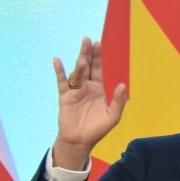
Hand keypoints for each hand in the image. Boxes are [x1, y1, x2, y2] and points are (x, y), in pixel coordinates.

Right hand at [52, 37, 126, 169]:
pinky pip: (61, 82)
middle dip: (87, 54)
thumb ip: (118, 101)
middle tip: (87, 40)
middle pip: (86, 67)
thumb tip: (122, 85)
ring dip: (78, 65)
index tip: (97, 44)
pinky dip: (59, 71)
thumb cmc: (97, 129)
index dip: (97, 57)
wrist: (80, 141)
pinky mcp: (65, 97)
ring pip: (76, 74)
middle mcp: (86, 87)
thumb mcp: (113, 116)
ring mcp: (75, 91)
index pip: (98, 69)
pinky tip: (58, 60)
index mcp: (98, 89)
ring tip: (81, 57)